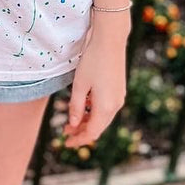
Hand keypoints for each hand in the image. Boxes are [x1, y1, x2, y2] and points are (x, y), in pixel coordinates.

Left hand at [63, 20, 127, 150]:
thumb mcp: (79, 86)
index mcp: (105, 107)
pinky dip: (94, 111)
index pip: (92, 133)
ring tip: (72, 120)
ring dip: (88, 121)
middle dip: (82, 132)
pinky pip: (106, 107)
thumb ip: (76, 107)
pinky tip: (83, 106)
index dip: (78, 140)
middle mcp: (115, 105)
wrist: (110, 41)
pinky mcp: (118, 90)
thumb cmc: (93, 62)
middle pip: (98, 127)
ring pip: (102, 118)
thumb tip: (74, 124)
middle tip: (65, 132)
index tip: (66, 143)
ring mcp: (119, 98)